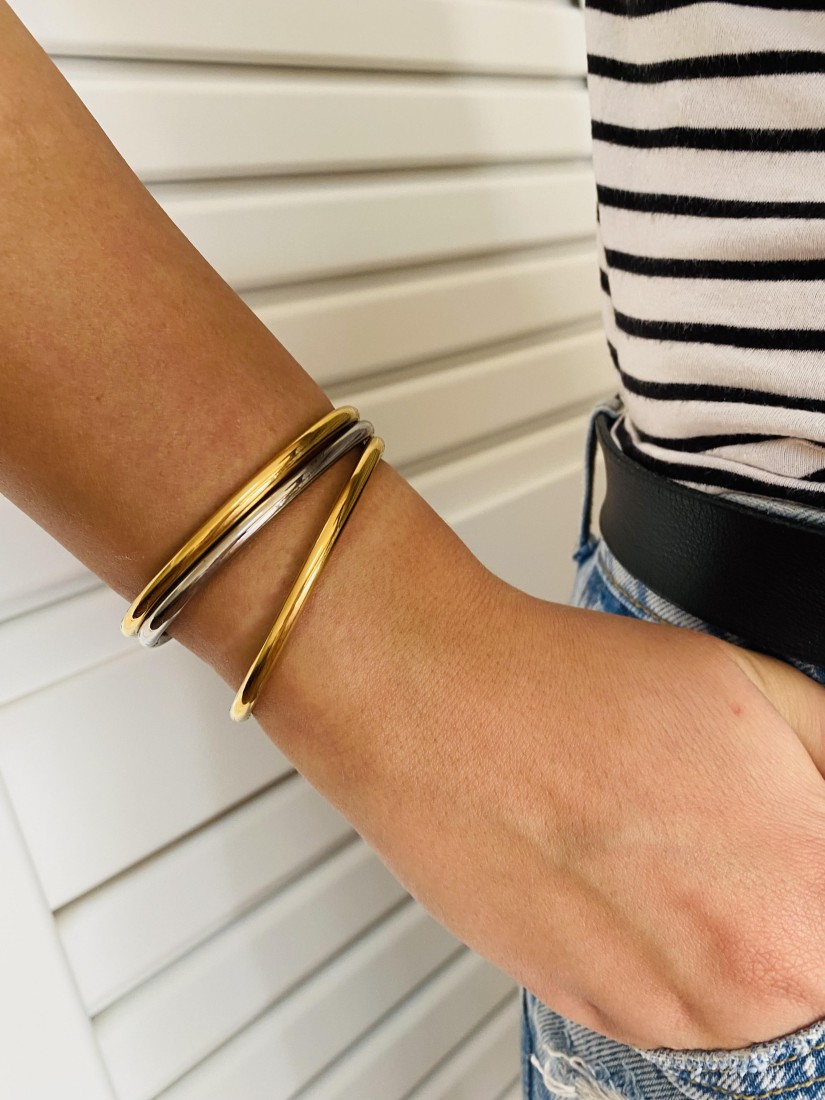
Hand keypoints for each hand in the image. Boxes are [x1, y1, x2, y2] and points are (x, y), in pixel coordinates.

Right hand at [282, 569, 824, 1052]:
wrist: (435, 706)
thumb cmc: (570, 693)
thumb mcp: (759, 689)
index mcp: (807, 907)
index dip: (806, 854)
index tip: (786, 828)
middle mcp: (741, 989)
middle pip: (801, 966)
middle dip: (779, 895)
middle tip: (723, 825)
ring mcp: (656, 1014)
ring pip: (734, 991)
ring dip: (718, 929)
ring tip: (658, 837)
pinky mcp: (584, 1012)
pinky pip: (662, 1000)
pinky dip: (655, 946)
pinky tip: (615, 865)